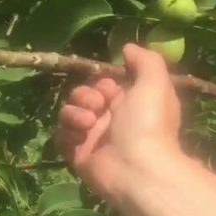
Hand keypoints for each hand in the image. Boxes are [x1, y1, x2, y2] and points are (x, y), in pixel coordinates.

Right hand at [56, 44, 181, 199]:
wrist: (136, 167)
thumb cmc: (148, 123)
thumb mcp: (155, 83)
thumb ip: (145, 60)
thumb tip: (127, 48)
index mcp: (128, 103)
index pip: (102, 84)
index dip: (101, 82)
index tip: (108, 88)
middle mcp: (109, 119)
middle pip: (81, 95)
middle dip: (85, 96)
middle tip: (97, 107)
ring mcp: (92, 137)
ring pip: (68, 114)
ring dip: (74, 114)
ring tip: (89, 125)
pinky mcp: (77, 154)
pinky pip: (60, 136)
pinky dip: (68, 134)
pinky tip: (80, 139)